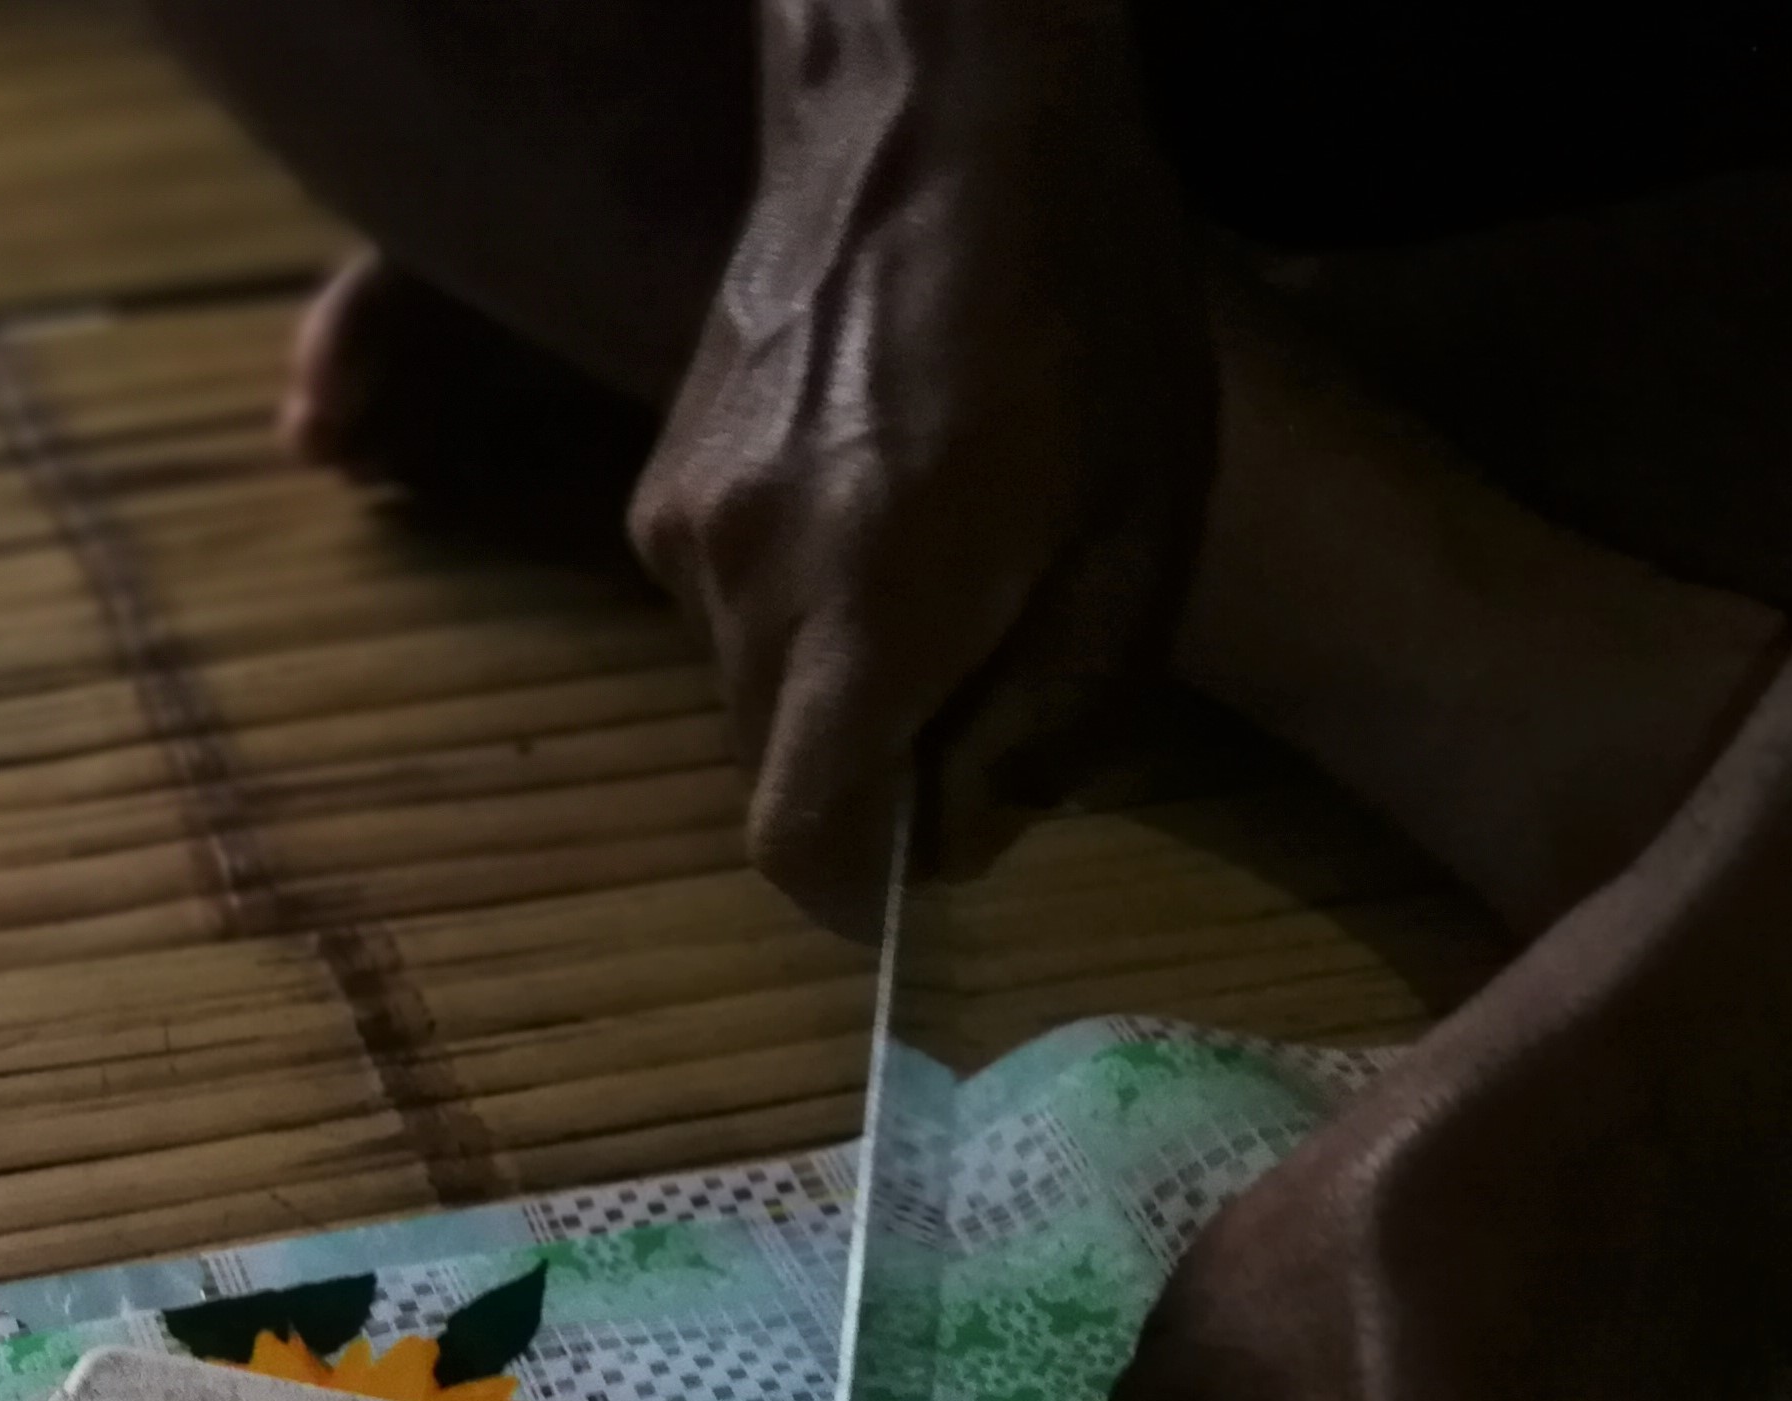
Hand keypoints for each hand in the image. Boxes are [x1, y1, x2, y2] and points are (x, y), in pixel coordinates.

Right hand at [628, 0, 1214, 928]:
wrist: (936, 113)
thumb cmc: (1081, 311)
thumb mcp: (1134, 532)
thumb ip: (1049, 714)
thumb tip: (964, 837)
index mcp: (869, 611)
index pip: (802, 844)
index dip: (862, 896)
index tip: (923, 881)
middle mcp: (743, 587)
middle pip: (777, 770)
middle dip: (868, 771)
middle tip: (978, 686)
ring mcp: (681, 528)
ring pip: (748, 687)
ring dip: (832, 680)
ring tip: (937, 564)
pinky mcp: (656, 479)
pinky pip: (723, 602)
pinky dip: (793, 601)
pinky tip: (875, 499)